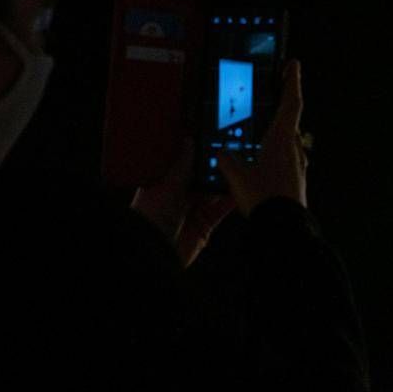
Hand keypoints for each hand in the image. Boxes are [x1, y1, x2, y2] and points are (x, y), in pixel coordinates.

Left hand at [131, 137, 234, 266]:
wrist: (155, 251)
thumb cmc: (151, 217)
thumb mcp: (167, 185)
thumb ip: (182, 164)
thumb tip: (189, 140)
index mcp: (165, 182)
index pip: (185, 163)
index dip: (197, 153)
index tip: (212, 140)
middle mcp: (180, 195)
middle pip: (203, 177)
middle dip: (216, 167)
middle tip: (232, 152)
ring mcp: (193, 210)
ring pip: (214, 192)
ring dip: (226, 182)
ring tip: (241, 168)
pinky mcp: (205, 224)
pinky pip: (222, 209)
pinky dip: (232, 200)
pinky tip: (241, 190)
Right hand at [218, 59, 308, 216]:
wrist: (283, 227)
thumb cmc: (264, 199)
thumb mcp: (237, 176)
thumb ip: (227, 160)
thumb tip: (221, 154)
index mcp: (282, 139)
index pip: (291, 103)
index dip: (292, 82)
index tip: (293, 65)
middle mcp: (295, 149)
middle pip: (291, 121)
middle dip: (281, 107)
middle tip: (273, 94)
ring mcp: (298, 165)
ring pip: (289, 141)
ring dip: (278, 134)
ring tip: (261, 132)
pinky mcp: (297, 179)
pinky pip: (286, 159)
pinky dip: (276, 153)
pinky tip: (262, 162)